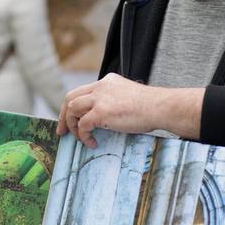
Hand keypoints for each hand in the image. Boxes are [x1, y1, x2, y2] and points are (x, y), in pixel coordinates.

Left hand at [56, 73, 203, 147]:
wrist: (161, 107)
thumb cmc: (150, 107)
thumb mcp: (127, 98)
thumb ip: (113, 102)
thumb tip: (103, 119)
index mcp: (107, 82)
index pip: (81, 92)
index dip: (72, 107)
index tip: (70, 120)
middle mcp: (100, 87)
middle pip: (70, 98)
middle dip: (63, 116)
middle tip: (63, 132)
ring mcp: (100, 98)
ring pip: (72, 109)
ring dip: (72, 126)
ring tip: (81, 138)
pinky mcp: (101, 111)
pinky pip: (83, 125)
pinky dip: (84, 136)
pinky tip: (92, 143)